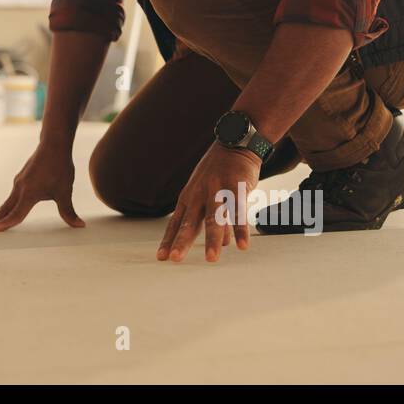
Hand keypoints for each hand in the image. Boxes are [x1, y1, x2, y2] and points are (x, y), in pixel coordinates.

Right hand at [0, 139, 83, 231]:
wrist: (53, 144)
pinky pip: (12, 196)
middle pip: (2, 209)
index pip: (15, 214)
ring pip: (6, 203)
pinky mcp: (21, 179)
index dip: (3, 225)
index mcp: (29, 193)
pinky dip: (6, 206)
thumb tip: (79, 226)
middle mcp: (20, 188)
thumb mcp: (65, 191)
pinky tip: (7, 210)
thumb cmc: (59, 167)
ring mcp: (19, 183)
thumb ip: (68, 211)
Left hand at [157, 142, 260, 262]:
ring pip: (214, 218)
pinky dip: (240, 229)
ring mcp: (217, 190)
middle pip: (190, 222)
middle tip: (175, 259)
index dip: (169, 239)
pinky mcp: (236, 188)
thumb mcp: (210, 194)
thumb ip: (215, 219)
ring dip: (211, 239)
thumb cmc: (220, 171)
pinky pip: (238, 211)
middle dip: (182, 241)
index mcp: (189, 196)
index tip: (161, 258)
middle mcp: (199, 194)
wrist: (235, 143)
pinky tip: (242, 245)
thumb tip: (222, 244)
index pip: (176, 222)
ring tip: (211, 259)